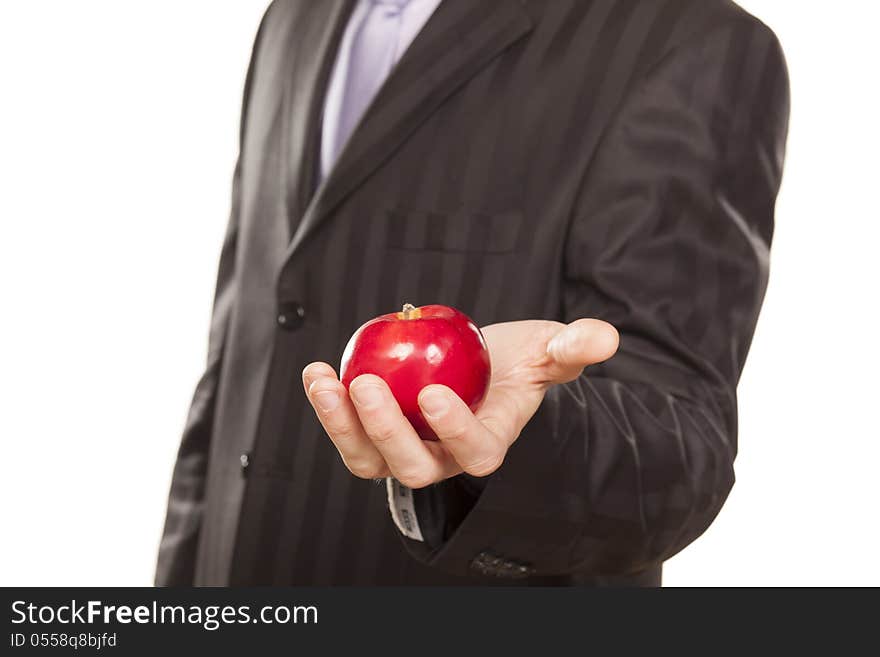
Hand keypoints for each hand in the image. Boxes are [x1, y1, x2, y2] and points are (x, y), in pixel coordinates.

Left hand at [302, 318, 618, 488]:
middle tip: (366, 384)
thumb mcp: (551, 348)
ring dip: (341, 426)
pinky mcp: (376, 435)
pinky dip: (329, 407)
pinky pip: (349, 434)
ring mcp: (407, 449)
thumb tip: (601, 338)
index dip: (455, 431)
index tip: (434, 393)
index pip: (475, 452)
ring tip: (324, 381)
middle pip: (414, 467)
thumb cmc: (518, 361)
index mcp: (489, 441)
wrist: (480, 366)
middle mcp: (445, 457)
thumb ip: (575, 346)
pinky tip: (317, 371)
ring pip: (370, 460)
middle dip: (387, 432)